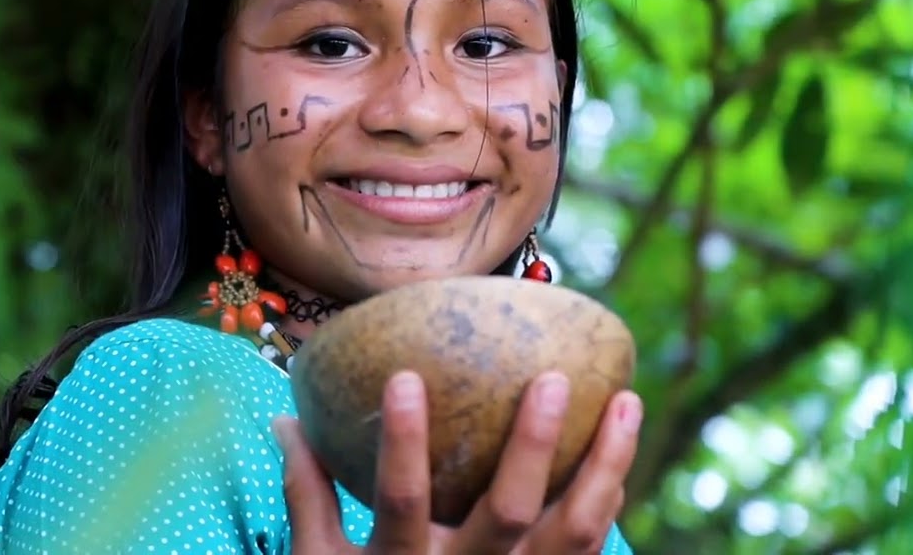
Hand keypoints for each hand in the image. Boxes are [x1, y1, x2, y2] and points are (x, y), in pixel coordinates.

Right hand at [276, 370, 641, 554]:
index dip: (403, 440)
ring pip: (574, 530)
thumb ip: (307, 492)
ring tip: (626, 402)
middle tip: (553, 380)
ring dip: (605, 465)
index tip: (406, 375)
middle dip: (533, 444)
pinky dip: (607, 501)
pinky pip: (590, 551)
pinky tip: (618, 457)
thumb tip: (285, 419)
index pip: (398, 498)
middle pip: (505, 510)